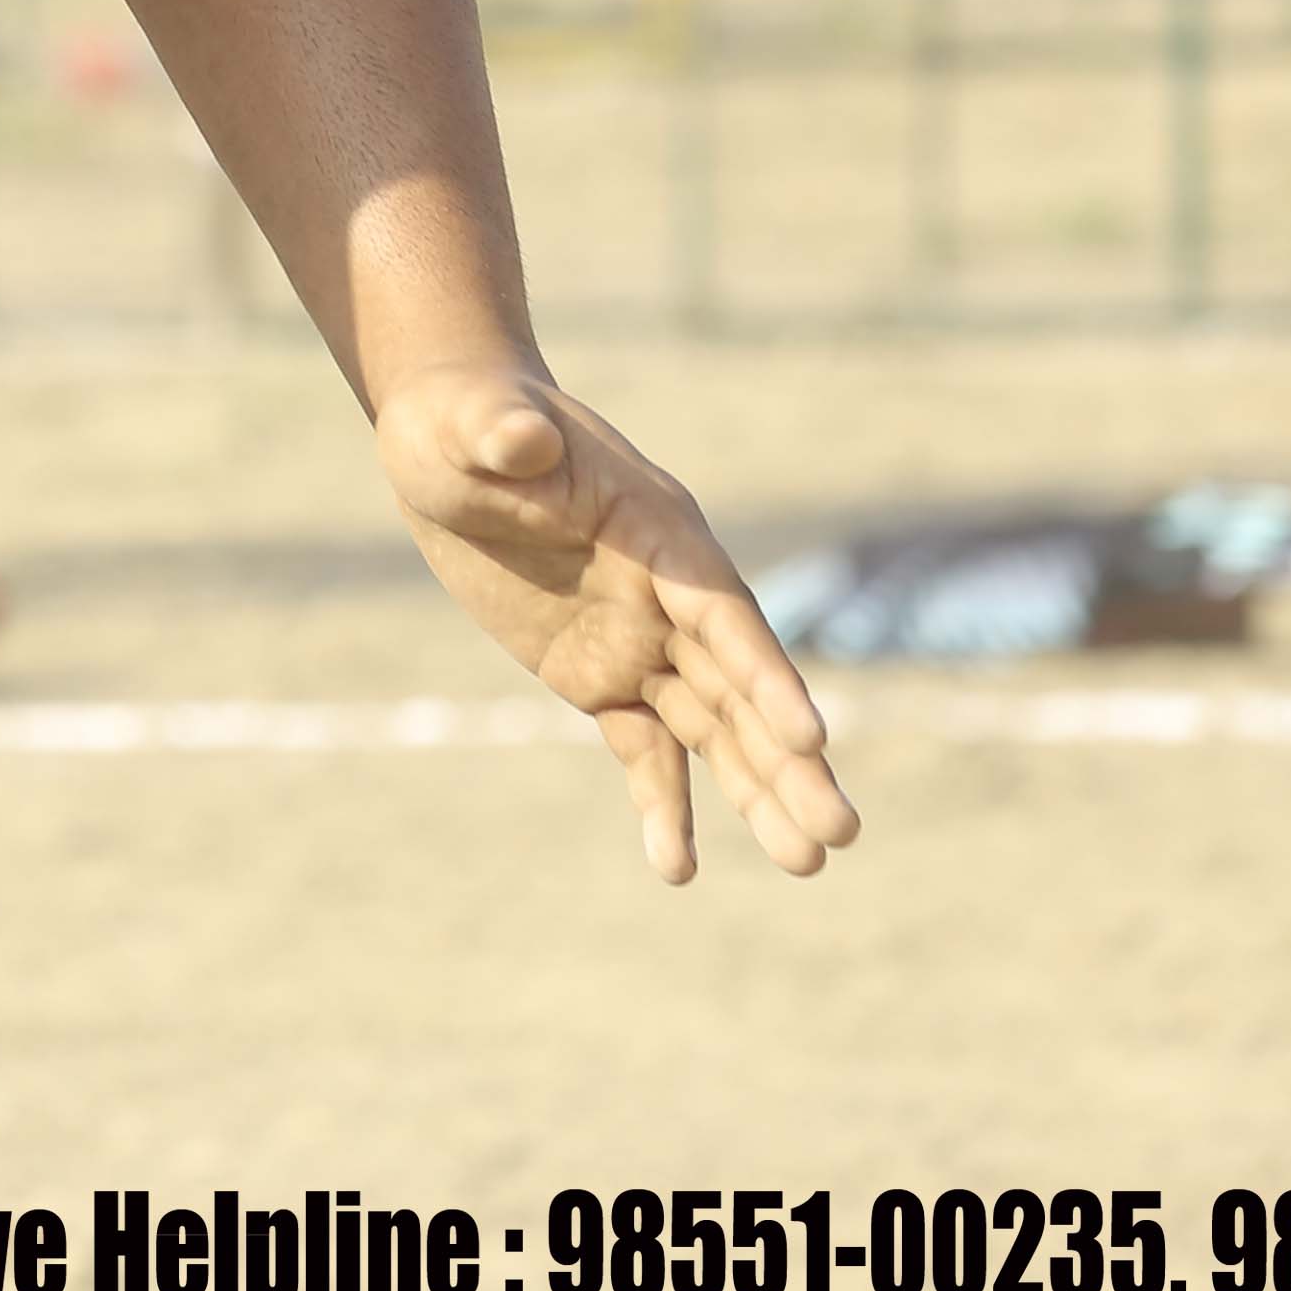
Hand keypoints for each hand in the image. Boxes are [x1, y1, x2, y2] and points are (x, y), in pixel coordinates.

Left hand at [373, 359, 862, 883]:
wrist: (450, 437)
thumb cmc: (465, 421)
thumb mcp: (473, 425)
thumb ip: (505, 434)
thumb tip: (521, 437)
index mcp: (658, 531)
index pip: (722, 612)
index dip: (764, 674)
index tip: (809, 739)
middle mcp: (668, 592)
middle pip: (740, 686)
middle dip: (787, 760)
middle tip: (840, 835)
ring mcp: (641, 638)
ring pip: (712, 727)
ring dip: (757, 792)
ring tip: (806, 865)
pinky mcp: (601, 676)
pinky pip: (643, 748)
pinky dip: (662, 804)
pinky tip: (678, 869)